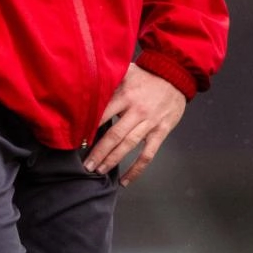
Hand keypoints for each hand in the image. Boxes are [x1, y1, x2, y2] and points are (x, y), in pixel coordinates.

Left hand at [84, 65, 186, 186]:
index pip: (103, 114)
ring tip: (99, 171)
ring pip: (128, 145)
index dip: (89, 129)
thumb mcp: (126, 71)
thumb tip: (86, 82)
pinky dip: (137, 170)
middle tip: (86, 165)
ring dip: (112, 160)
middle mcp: (136, 110)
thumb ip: (109, 78)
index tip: (76, 140)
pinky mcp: (160, 132)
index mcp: (125, 95)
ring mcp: (149, 123)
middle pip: (114, 135)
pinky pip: (148, 155)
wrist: (176, 76)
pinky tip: (125, 181)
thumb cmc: (147, 76)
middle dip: (98, 151)